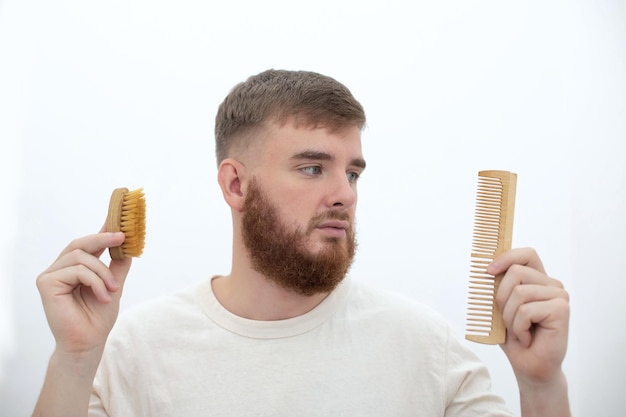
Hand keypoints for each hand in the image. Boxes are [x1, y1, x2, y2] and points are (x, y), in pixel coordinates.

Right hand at [36, 230, 131, 354]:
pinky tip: (103, 296)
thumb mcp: (114, 285)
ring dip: (103, 273)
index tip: (118, 218)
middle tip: (123, 237)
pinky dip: (95, 282)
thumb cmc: (98, 317)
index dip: (102, 230)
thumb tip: (127, 244)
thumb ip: (117, 265)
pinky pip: (77, 271)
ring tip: (113, 290)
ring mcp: (51, 275)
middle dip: (104, 238)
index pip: (88, 244)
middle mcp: (60, 269)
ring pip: (81, 257)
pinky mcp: (46, 283)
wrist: (89, 342)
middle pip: (80, 243)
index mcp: (75, 268)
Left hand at [490, 248, 569, 384]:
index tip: (489, 271)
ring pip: (519, 292)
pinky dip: (519, 327)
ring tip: (520, 331)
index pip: (526, 254)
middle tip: (509, 320)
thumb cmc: (515, 337)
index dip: (506, 257)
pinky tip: (527, 337)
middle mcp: (552, 285)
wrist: (530, 366)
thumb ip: (499, 286)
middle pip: (516, 272)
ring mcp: (559, 296)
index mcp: (538, 280)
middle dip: (502, 298)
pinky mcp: (562, 310)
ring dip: (510, 317)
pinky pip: (526, 310)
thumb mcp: (501, 307)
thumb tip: (487, 268)